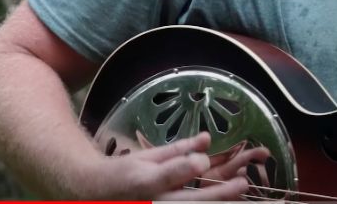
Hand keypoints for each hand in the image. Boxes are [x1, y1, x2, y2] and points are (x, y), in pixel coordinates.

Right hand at [75, 132, 270, 200]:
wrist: (95, 195)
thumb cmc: (124, 173)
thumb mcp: (149, 156)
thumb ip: (179, 150)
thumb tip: (207, 139)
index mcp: (147, 181)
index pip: (173, 174)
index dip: (191, 166)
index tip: (205, 160)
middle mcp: (153, 201)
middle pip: (189, 201)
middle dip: (218, 193)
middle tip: (241, 183)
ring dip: (216, 202)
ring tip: (239, 194)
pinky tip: (222, 202)